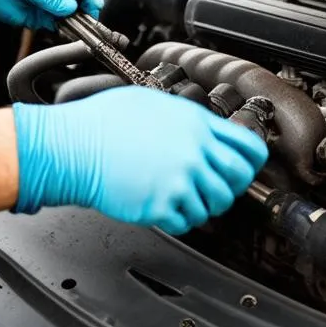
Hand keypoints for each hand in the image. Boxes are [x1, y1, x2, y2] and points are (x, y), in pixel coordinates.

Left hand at [0, 0, 103, 29]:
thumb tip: (71, 9)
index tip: (92, 0)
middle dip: (86, 3)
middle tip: (88, 16)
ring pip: (72, 7)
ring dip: (76, 18)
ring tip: (78, 26)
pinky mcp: (40, 12)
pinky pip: (58, 20)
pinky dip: (64, 27)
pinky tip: (67, 31)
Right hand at [12, 87, 269, 234]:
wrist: (74, 147)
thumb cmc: (103, 122)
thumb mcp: (155, 104)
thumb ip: (188, 119)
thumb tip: (205, 130)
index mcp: (196, 124)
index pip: (249, 148)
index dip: (250, 162)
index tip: (243, 169)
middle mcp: (194, 152)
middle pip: (238, 181)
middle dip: (230, 187)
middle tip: (214, 188)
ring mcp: (180, 180)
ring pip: (215, 206)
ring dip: (201, 205)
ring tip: (182, 197)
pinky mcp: (162, 205)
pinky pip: (187, 222)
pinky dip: (178, 219)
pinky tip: (163, 206)